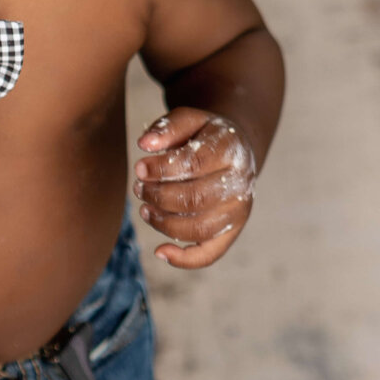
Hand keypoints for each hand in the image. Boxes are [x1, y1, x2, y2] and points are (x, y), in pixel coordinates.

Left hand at [133, 106, 256, 269]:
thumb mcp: (190, 119)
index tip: (139, 168)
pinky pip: (209, 254)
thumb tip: (145, 144)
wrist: (235, 152)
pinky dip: (184, 259)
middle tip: (139, 188)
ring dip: (163, 222)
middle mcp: (240, 183)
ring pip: (199, 228)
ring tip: (144, 209)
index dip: (161, 169)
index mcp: (231, 150)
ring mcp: (238, 211)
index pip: (194, 164)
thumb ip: (167, 127)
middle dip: (159, 196)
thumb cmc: (205, 136)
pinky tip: (160, 251)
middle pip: (195, 198)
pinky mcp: (231, 232)